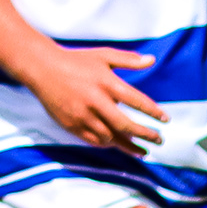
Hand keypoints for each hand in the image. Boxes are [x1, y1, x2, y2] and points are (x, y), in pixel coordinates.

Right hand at [28, 43, 166, 148]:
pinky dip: (107, 144)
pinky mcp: (69, 123)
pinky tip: (116, 144)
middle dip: (146, 135)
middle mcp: (95, 100)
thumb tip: (152, 60)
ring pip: (109, 137)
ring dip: (127, 145)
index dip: (153, 112)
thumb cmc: (76, 60)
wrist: (40, 67)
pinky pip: (92, 140)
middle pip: (125, 125)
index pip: (137, 101)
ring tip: (142, 151)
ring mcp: (81, 114)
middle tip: (159, 140)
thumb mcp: (103, 56)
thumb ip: (128, 60)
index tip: (166, 120)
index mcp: (106, 82)